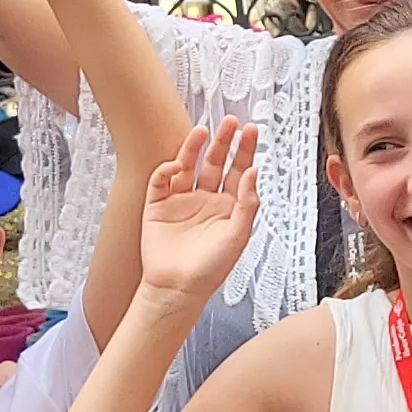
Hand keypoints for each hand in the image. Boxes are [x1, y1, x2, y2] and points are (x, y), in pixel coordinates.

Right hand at [140, 119, 263, 303]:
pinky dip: (166, 170)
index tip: (250, 130)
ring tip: (202, 131)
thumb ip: (247, 202)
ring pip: (188, 167)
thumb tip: (254, 171)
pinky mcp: (158, 206)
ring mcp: (181, 201)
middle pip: (215, 163)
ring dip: (194, 149)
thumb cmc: (210, 269)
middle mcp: (205, 200)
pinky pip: (161, 181)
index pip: (238, 171)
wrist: (177, 289)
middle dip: (222, 142)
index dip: (244, 150)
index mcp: (228, 207)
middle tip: (229, 122)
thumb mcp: (238, 235)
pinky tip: (175, 165)